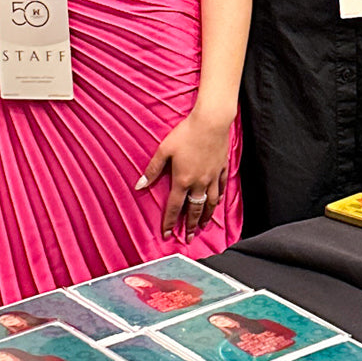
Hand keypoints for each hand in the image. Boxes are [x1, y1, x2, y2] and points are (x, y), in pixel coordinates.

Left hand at [135, 106, 231, 240]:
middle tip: (189, 238)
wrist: (211, 122)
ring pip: (210, 202)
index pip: (174, 207)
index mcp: (182, 180)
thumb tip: (139, 186)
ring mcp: (212, 177)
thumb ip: (152, 169)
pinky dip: (218, 198)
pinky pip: (221, 188)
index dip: (170, 222)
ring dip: (206, 216)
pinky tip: (216, 203)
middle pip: (194, 209)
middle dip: (190, 225)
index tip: (167, 235)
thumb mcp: (164, 150)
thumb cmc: (186, 134)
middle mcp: (199, 182)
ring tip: (203, 226)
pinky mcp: (222, 168)